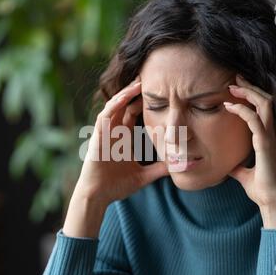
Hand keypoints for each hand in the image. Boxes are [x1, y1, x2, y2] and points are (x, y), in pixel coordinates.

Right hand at [76, 76, 168, 207]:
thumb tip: (178, 167)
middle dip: (136, 92)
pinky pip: (104, 116)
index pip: (133, 113)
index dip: (144, 102)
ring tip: (139, 82)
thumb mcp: (143, 176)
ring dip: (125, 94)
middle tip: (150, 78)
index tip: (159, 93)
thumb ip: (158, 170)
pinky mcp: (97, 136)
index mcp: (124, 138)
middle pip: (124, 105)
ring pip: (114, 106)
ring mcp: (105, 133)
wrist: (98, 196)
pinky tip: (124, 97)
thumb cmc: (116, 186)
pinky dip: (113, 106)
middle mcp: (114, 132)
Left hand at [224, 75, 275, 228]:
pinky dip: (242, 110)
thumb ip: (236, 165)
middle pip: (266, 100)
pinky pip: (256, 120)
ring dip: (248, 93)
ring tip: (232, 87)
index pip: (263, 109)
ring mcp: (270, 137)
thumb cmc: (260, 188)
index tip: (235, 88)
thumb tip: (227, 165)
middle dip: (250, 87)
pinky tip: (228, 107)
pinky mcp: (266, 144)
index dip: (251, 96)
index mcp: (268, 137)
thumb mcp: (242, 172)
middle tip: (234, 79)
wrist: (271, 201)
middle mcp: (272, 133)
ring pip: (265, 104)